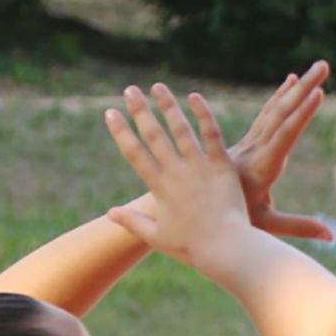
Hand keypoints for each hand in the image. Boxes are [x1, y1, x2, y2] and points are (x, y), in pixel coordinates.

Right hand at [102, 84, 257, 263]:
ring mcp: (199, 167)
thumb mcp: (157, 237)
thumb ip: (133, 222)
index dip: (121, 132)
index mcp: (159, 188)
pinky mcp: (222, 166)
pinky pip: (212, 134)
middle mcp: (176, 173)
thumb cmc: (193, 247)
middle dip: (139, 110)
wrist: (227, 249)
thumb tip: (109, 214)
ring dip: (167, 105)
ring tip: (157, 86)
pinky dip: (203, 114)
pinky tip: (194, 96)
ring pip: (180, 129)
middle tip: (129, 90)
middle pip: (153, 135)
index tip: (110, 113)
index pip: (134, 153)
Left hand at [223, 62, 333, 240]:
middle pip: (283, 112)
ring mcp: (251, 144)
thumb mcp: (267, 224)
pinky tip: (289, 81)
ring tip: (314, 68)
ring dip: (296, 87)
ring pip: (276, 109)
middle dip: (305, 88)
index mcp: (261, 165)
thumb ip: (299, 226)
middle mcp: (255, 149)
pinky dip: (279, 97)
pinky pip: (267, 115)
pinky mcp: (249, 144)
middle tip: (324, 65)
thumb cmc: (231, 223)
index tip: (318, 93)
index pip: (285, 134)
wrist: (194, 214)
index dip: (302, 114)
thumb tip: (332, 237)